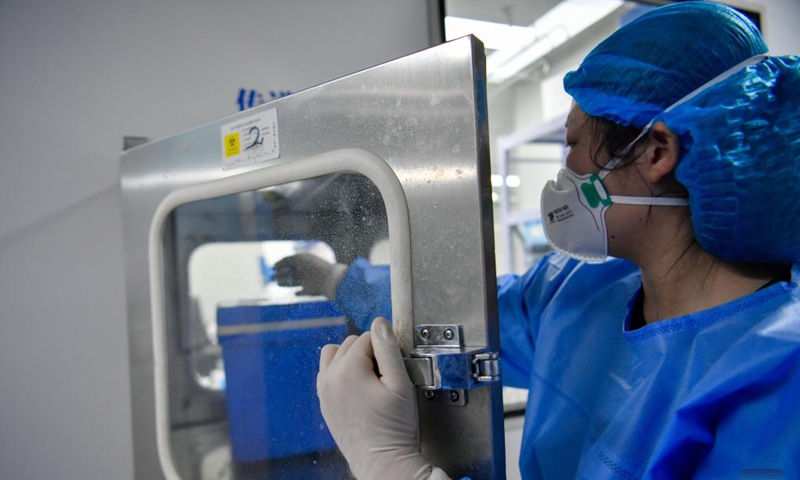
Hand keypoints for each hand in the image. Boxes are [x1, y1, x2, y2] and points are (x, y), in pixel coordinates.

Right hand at [274, 253, 346, 297]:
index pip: (290, 263)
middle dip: (280, 275)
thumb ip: (284, 260)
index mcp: (304, 262)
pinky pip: (302, 293)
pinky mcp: (310, 291)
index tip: (273, 268)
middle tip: (271, 277)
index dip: (281, 265)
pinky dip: (299, 293)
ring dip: (285, 283)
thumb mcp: (296, 259)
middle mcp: (306, 271)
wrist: (326, 278)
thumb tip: (274, 266)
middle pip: (290, 273)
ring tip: (277, 282)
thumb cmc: (312, 266)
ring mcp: (308, 281)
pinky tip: (295, 293)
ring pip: (294, 282)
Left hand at [317, 318, 449, 479]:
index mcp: (348, 369)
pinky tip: (358, 387)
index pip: (368, 338)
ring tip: (370, 379)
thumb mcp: (400, 383)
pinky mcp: (324, 402)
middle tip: (385, 378)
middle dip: (369, 353)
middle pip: (350, 344)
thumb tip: (379, 323)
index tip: (393, 371)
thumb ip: (389, 349)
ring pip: (334, 355)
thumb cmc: (394, 426)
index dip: (385, 350)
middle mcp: (330, 376)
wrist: (382, 462)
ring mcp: (323, 390)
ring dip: (351, 358)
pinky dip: (341, 372)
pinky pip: (327, 373)